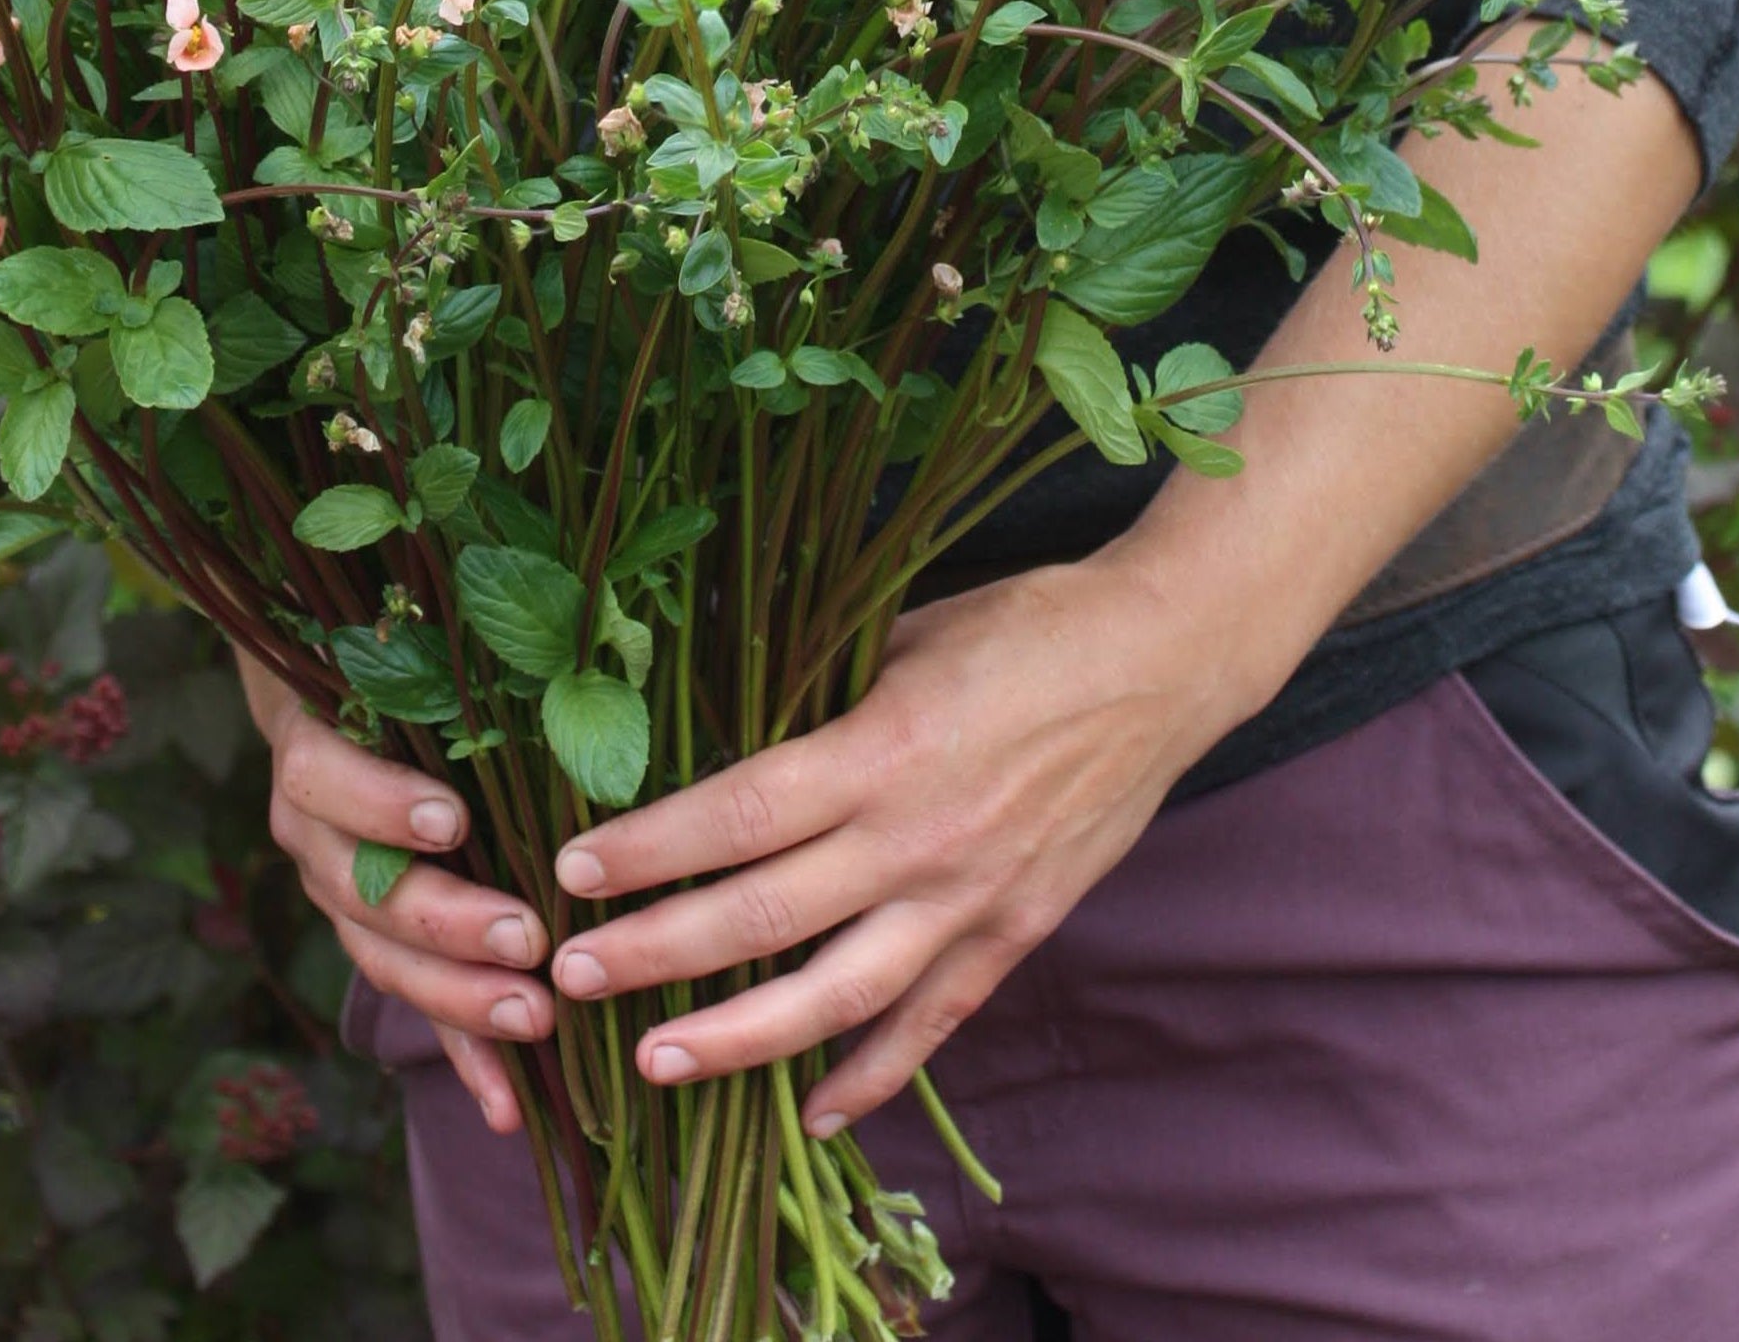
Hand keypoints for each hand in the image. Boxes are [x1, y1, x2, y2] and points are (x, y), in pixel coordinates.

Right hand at [235, 649, 551, 1135]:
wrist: (347, 708)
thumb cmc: (410, 672)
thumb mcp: (420, 663)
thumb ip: (465, 679)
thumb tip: (573, 657)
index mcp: (316, 753)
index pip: (325, 780)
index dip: (381, 805)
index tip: (453, 820)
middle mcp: (314, 835)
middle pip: (363, 893)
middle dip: (447, 923)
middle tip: (528, 939)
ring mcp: (339, 900)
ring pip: (386, 961)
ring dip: (460, 1000)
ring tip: (535, 1022)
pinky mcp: (378, 950)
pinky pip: (418, 1012)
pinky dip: (466, 1060)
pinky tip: (512, 1107)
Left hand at [544, 555, 1230, 1135]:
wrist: (1165, 659)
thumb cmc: (1029, 624)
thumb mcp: (908, 632)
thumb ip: (822, 690)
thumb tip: (723, 719)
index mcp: (884, 746)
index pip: (738, 813)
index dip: (649, 847)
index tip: (573, 869)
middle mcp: (919, 836)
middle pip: (764, 913)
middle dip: (656, 950)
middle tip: (573, 974)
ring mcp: (971, 896)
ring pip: (838, 995)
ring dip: (739, 1038)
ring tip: (656, 1061)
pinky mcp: (1017, 929)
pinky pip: (934, 1021)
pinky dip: (872, 1075)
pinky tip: (813, 1114)